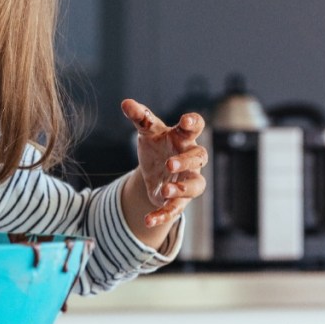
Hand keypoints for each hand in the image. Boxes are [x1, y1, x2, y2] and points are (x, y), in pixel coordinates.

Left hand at [121, 98, 207, 227]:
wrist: (155, 170)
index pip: (195, 127)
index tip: (186, 121)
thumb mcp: (147, 131)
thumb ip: (139, 117)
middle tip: (169, 164)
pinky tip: (148, 220)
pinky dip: (162, 215)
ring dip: (181, 190)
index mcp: (183, 138)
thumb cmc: (157, 145)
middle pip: (199, 158)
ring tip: (165, 190)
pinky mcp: (178, 200)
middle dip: (186, 162)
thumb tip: (125, 102)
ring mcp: (187, 180)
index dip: (193, 123)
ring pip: (195, 186)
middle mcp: (191, 159)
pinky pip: (175, 209)